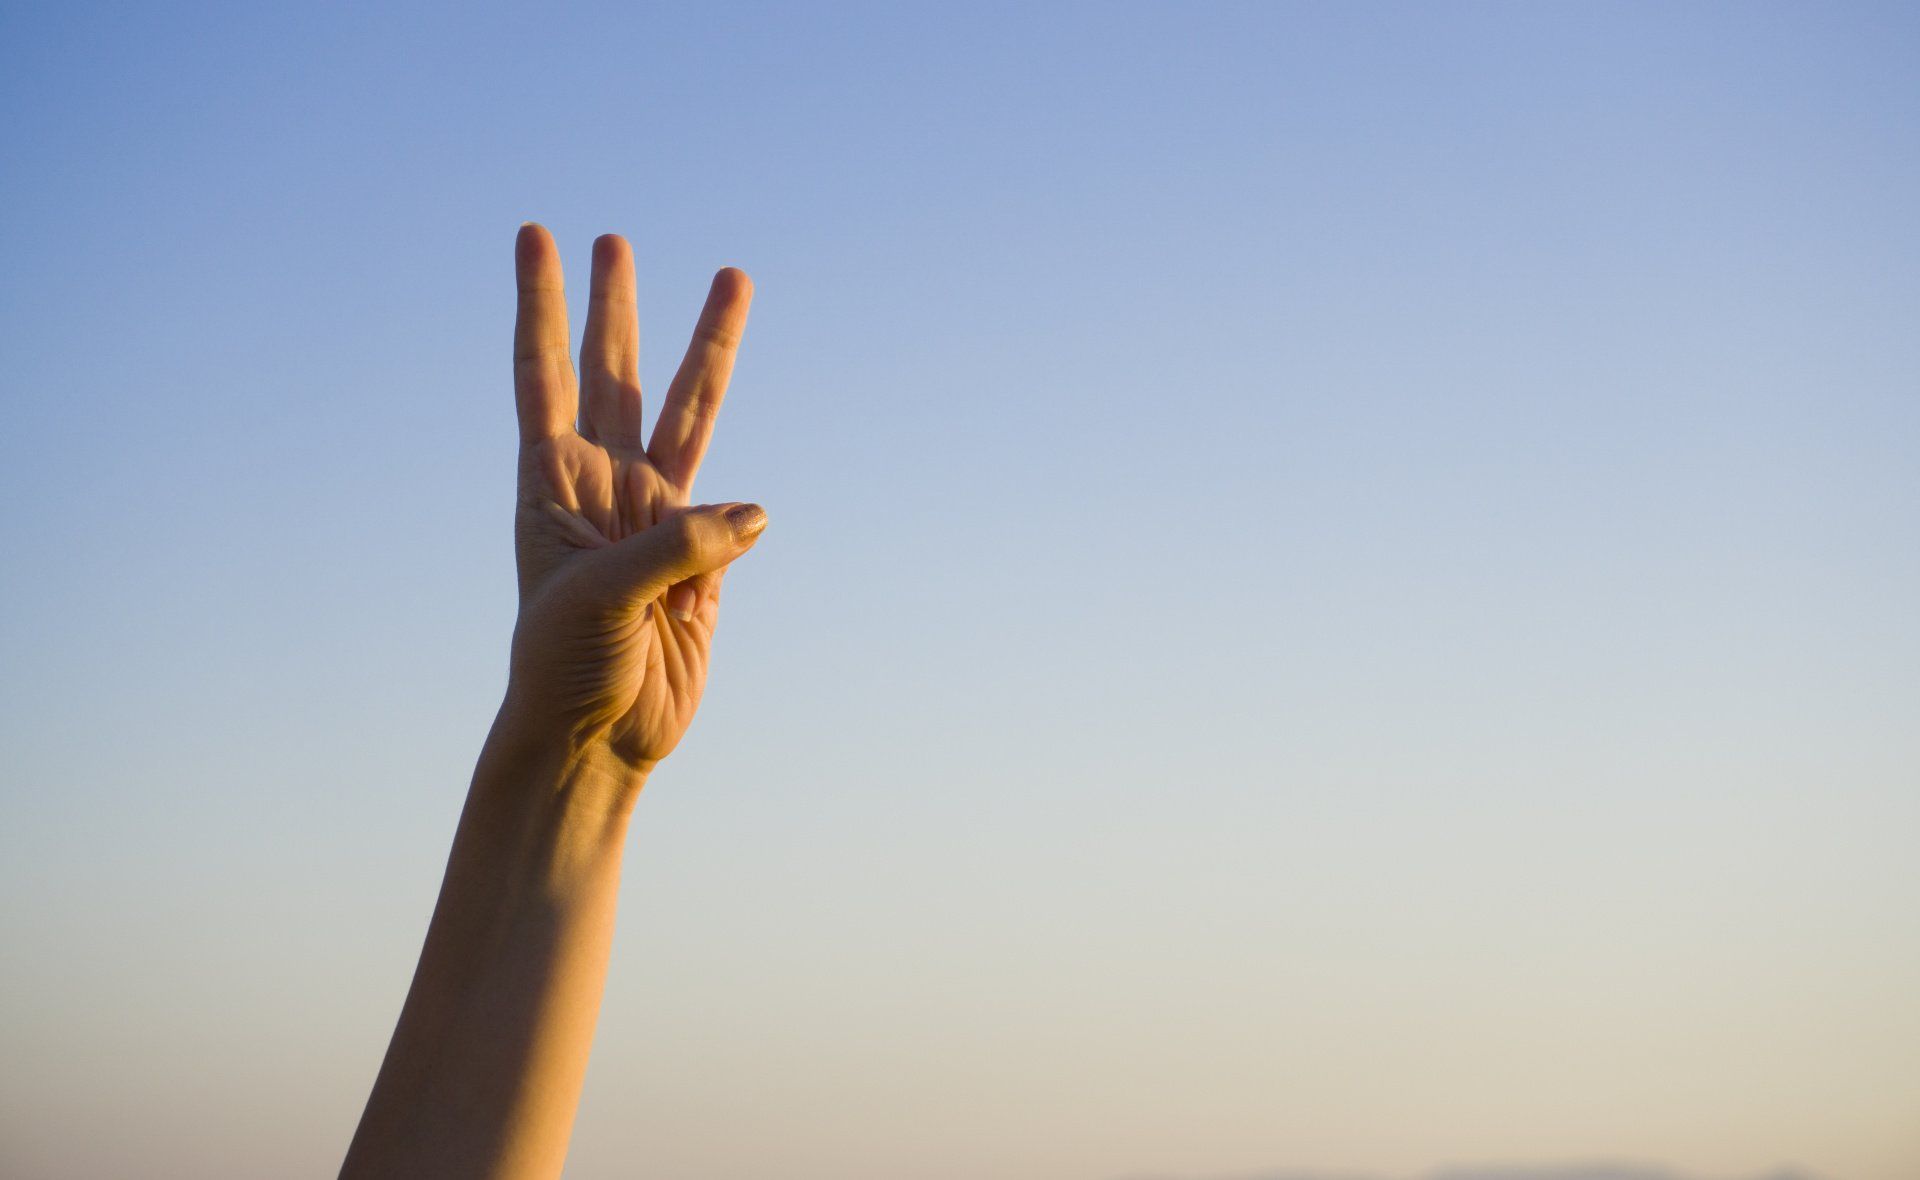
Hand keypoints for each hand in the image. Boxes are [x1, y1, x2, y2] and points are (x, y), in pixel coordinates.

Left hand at [500, 224, 763, 787]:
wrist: (596, 743)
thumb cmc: (565, 669)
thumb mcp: (604, 599)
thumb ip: (676, 547)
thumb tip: (754, 516)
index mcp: (552, 484)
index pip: (546, 375)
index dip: (542, 306)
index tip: (538, 237)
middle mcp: (602, 488)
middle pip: (615, 375)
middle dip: (616, 308)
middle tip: (612, 240)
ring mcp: (655, 521)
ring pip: (687, 417)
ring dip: (705, 350)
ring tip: (731, 279)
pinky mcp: (700, 565)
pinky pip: (731, 518)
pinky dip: (745, 510)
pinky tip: (753, 514)